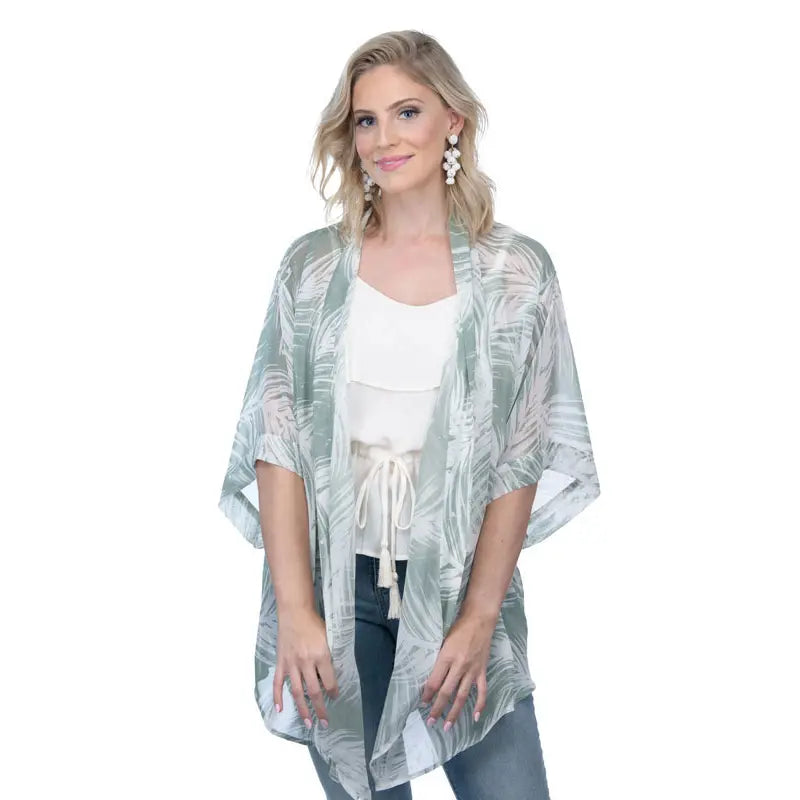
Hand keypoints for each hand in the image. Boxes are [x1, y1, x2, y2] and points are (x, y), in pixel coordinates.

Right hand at [273, 607, 338, 729]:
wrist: (295, 612)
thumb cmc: (314, 624)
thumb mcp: (328, 638)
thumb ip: (328, 657)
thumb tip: (329, 677)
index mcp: (321, 655)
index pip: (329, 681)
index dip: (333, 692)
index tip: (335, 697)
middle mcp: (306, 662)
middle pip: (313, 691)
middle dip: (320, 708)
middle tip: (325, 722)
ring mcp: (291, 664)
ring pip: (296, 692)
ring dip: (302, 709)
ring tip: (308, 723)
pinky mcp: (281, 662)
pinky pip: (278, 683)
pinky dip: (278, 697)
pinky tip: (280, 709)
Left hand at [420, 610, 494, 730]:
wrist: (480, 619)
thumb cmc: (458, 627)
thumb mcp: (443, 640)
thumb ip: (440, 659)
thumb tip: (432, 677)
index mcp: (446, 656)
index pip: (434, 681)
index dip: (427, 694)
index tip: (422, 704)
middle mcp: (459, 666)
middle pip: (446, 692)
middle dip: (437, 708)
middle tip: (430, 722)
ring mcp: (472, 670)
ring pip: (462, 696)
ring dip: (454, 713)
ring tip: (447, 727)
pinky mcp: (483, 671)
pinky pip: (482, 691)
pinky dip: (480, 705)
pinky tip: (476, 717)